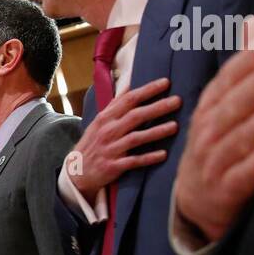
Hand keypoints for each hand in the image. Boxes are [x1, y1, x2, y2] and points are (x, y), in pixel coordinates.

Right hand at [67, 77, 181, 204]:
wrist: (76, 172)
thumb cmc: (93, 144)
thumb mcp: (99, 122)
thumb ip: (116, 106)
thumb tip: (131, 84)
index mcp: (105, 118)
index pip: (128, 99)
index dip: (147, 90)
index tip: (166, 82)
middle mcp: (108, 131)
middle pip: (135, 116)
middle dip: (157, 107)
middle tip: (178, 100)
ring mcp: (111, 149)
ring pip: (136, 138)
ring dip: (156, 132)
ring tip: (175, 126)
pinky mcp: (113, 166)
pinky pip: (133, 161)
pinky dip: (148, 158)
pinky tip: (163, 154)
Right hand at [174, 33, 253, 242]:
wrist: (195, 203)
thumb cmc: (217, 148)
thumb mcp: (222, 108)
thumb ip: (240, 68)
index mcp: (208, 110)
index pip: (225, 81)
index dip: (246, 62)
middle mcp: (207, 134)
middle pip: (231, 107)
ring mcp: (213, 164)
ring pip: (236, 139)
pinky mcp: (224, 193)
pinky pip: (240, 177)